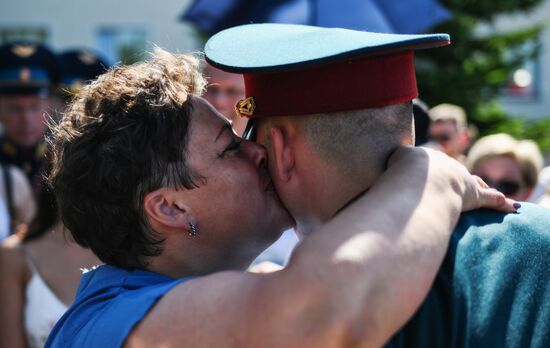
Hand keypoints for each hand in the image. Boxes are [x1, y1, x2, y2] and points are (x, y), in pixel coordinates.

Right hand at [388, 147, 517, 212]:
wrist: (418, 182)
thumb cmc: (398, 176)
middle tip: (457, 182)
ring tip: (483, 189)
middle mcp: (444, 164)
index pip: (429, 162)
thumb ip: (383, 170)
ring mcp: (460, 178)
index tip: (428, 172)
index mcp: (423, 157)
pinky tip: (508, 205)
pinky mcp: (473, 195)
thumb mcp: (387, 166)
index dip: (430, 168)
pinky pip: (489, 198)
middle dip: (455, 176)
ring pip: (473, 182)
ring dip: (479, 186)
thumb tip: (367, 184)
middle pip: (453, 170)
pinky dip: (499, 201)